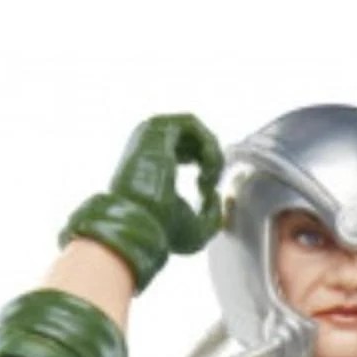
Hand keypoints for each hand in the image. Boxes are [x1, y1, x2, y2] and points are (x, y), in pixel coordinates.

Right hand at [110, 114, 223, 254]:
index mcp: (155, 164)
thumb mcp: (196, 230)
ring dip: (212, 151)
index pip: (189, 152)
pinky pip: (192, 124)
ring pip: (194, 129)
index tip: (207, 191)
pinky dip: (207, 144)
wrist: (140, 224)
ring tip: (209, 175)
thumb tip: (215, 194)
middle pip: (194, 138)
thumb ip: (212, 214)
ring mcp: (151, 135)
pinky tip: (207, 167)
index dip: (209, 168)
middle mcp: (151, 145)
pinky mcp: (157, 129)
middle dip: (213, 158)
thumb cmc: (162, 231)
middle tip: (211, 182)